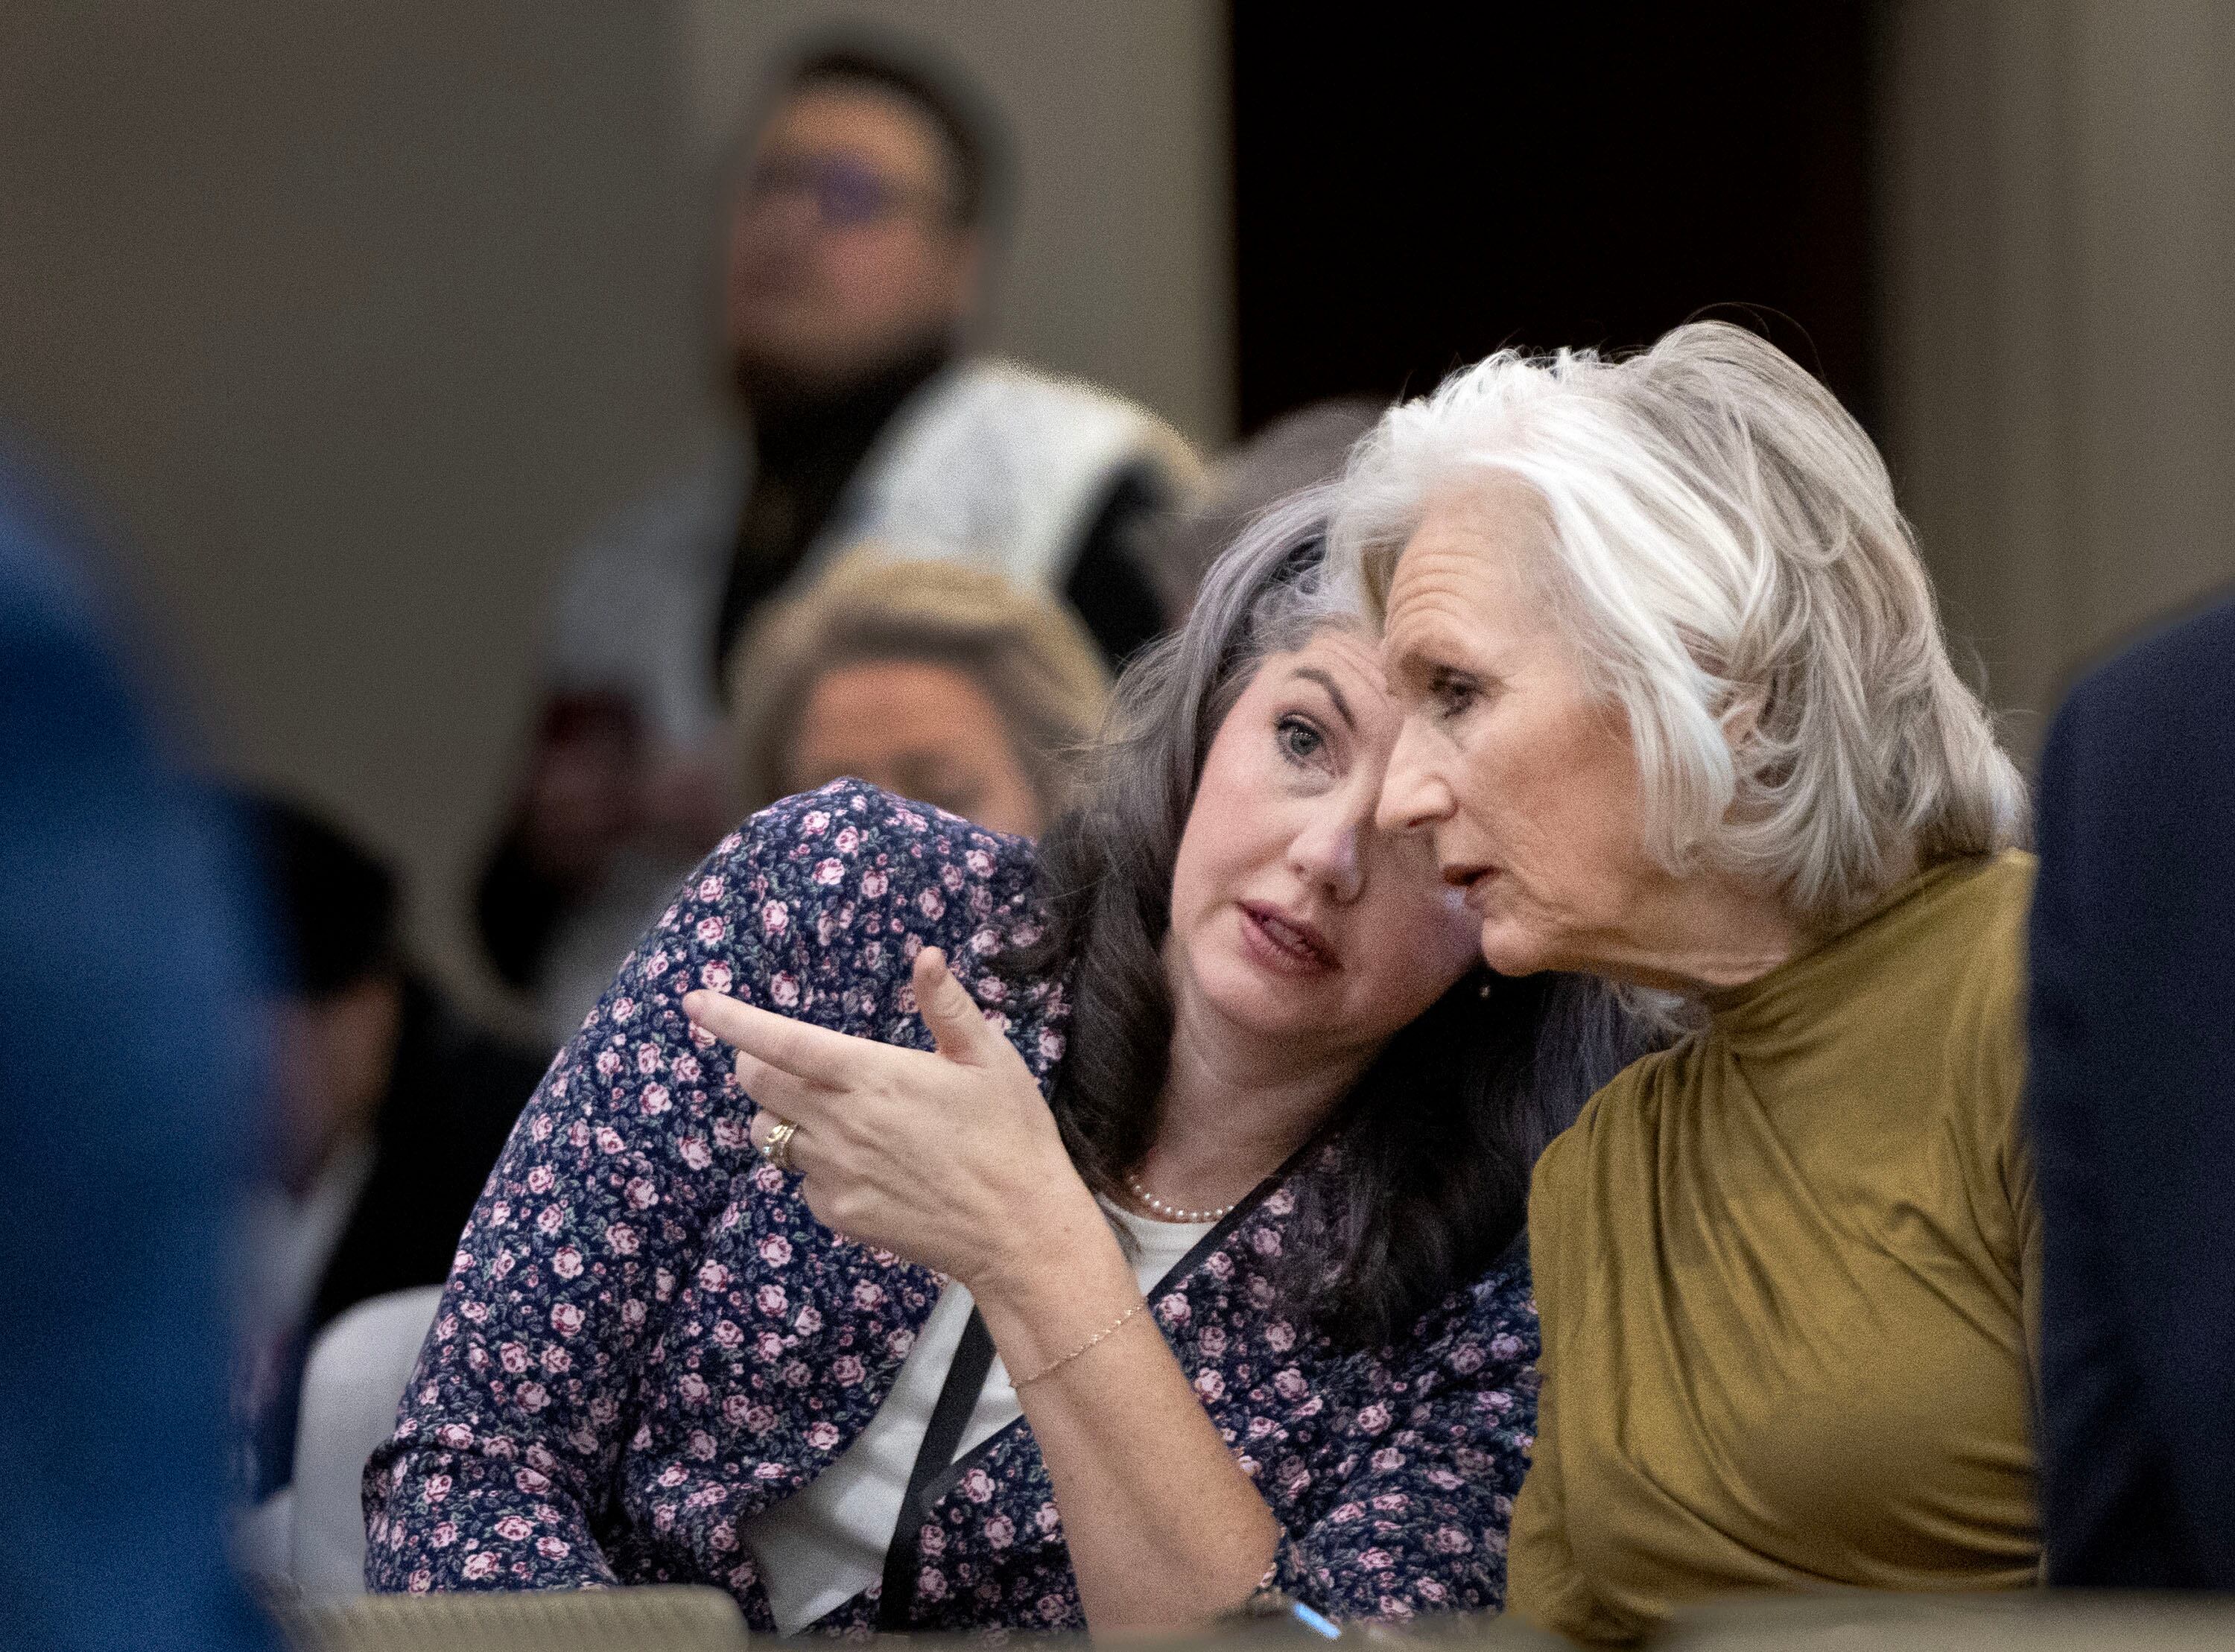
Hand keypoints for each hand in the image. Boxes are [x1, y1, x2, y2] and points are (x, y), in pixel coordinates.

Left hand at [681, 948, 1101, 1295]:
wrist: (1020, 1232)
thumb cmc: (1012, 1136)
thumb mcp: (990, 1059)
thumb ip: (948, 1007)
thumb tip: (926, 956)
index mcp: (872, 1076)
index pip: (779, 1042)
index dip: (731, 1021)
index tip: (695, 1003)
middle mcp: (840, 1124)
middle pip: (757, 1086)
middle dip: (757, 1064)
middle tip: (789, 1060)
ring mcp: (834, 1174)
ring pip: (771, 1134)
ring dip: (783, 1115)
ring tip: (835, 1114)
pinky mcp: (837, 1214)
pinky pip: (802, 1179)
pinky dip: (815, 1164)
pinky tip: (865, 1163)